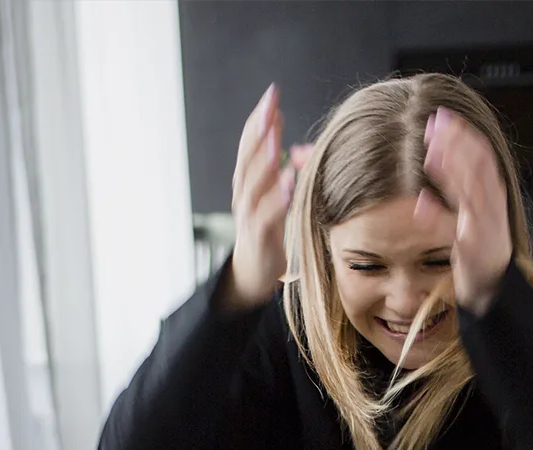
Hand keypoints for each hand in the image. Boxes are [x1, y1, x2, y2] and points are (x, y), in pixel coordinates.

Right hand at [224, 84, 304, 308]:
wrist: (253, 273)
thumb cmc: (265, 229)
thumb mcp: (272, 194)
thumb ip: (277, 167)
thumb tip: (288, 139)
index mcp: (247, 180)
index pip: (251, 142)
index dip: (260, 118)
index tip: (272, 94)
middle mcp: (244, 193)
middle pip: (249, 155)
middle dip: (259, 129)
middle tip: (270, 105)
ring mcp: (248, 214)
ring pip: (253, 182)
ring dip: (264, 158)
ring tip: (275, 136)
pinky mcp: (259, 236)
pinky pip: (267, 214)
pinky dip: (277, 197)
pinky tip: (289, 182)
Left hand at [416, 107, 512, 313]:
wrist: (493, 288)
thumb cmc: (479, 245)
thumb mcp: (476, 208)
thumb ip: (463, 182)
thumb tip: (442, 149)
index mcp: (492, 193)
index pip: (482, 154)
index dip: (464, 133)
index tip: (443, 114)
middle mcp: (491, 207)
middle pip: (478, 167)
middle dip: (458, 143)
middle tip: (434, 122)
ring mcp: (483, 228)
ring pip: (470, 193)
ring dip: (452, 171)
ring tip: (430, 153)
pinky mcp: (470, 250)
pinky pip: (454, 230)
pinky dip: (437, 216)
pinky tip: (421, 203)